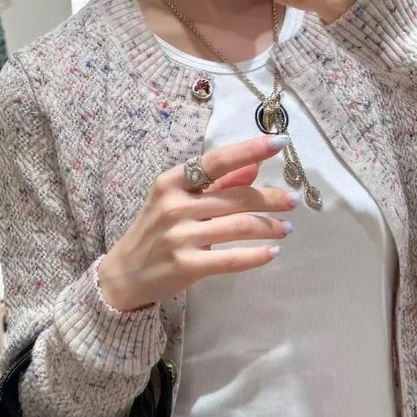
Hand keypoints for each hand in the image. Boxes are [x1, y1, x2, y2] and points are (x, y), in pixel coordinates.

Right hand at [96, 134, 297, 311]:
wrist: (123, 275)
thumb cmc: (155, 231)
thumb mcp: (177, 201)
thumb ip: (216, 184)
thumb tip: (254, 166)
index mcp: (171, 182)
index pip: (216, 161)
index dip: (250, 149)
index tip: (279, 141)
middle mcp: (175, 206)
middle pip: (236, 197)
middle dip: (271, 198)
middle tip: (294, 200)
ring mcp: (179, 236)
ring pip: (239, 226)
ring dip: (270, 226)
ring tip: (287, 228)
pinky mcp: (186, 266)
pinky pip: (231, 258)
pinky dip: (257, 255)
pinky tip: (272, 252)